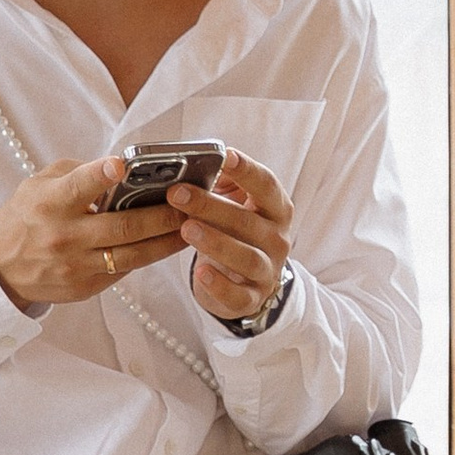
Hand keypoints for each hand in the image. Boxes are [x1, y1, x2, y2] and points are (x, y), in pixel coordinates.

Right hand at [0, 158, 184, 312]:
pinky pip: (124, 271)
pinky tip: (167, 244)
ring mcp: (75, 266)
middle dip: (162, 216)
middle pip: (122, 227)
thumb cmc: (28, 215)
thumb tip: (125, 169)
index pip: (78, 186)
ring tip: (192, 227)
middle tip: (190, 204)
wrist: (0, 265)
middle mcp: (63, 236)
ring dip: (167, 242)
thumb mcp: (41, 184)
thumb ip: (80, 172)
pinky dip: (148, 256)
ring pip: (132, 255)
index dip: (100, 175)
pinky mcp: (85, 287)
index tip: (122, 165)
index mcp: (50, 204)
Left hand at [173, 149, 293, 324]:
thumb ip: (222, 182)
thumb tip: (196, 164)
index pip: (266, 185)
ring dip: (215, 242)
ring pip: (246, 257)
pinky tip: (200, 272)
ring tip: (186, 229)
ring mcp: (267, 270)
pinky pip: (238, 294)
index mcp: (275, 209)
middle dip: (212, 206)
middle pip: (248, 221)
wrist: (245, 279)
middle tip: (178, 193)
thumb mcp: (235, 204)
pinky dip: (219, 284)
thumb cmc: (235, 232)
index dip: (247, 170)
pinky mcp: (252, 298)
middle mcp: (277, 239)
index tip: (225, 155)